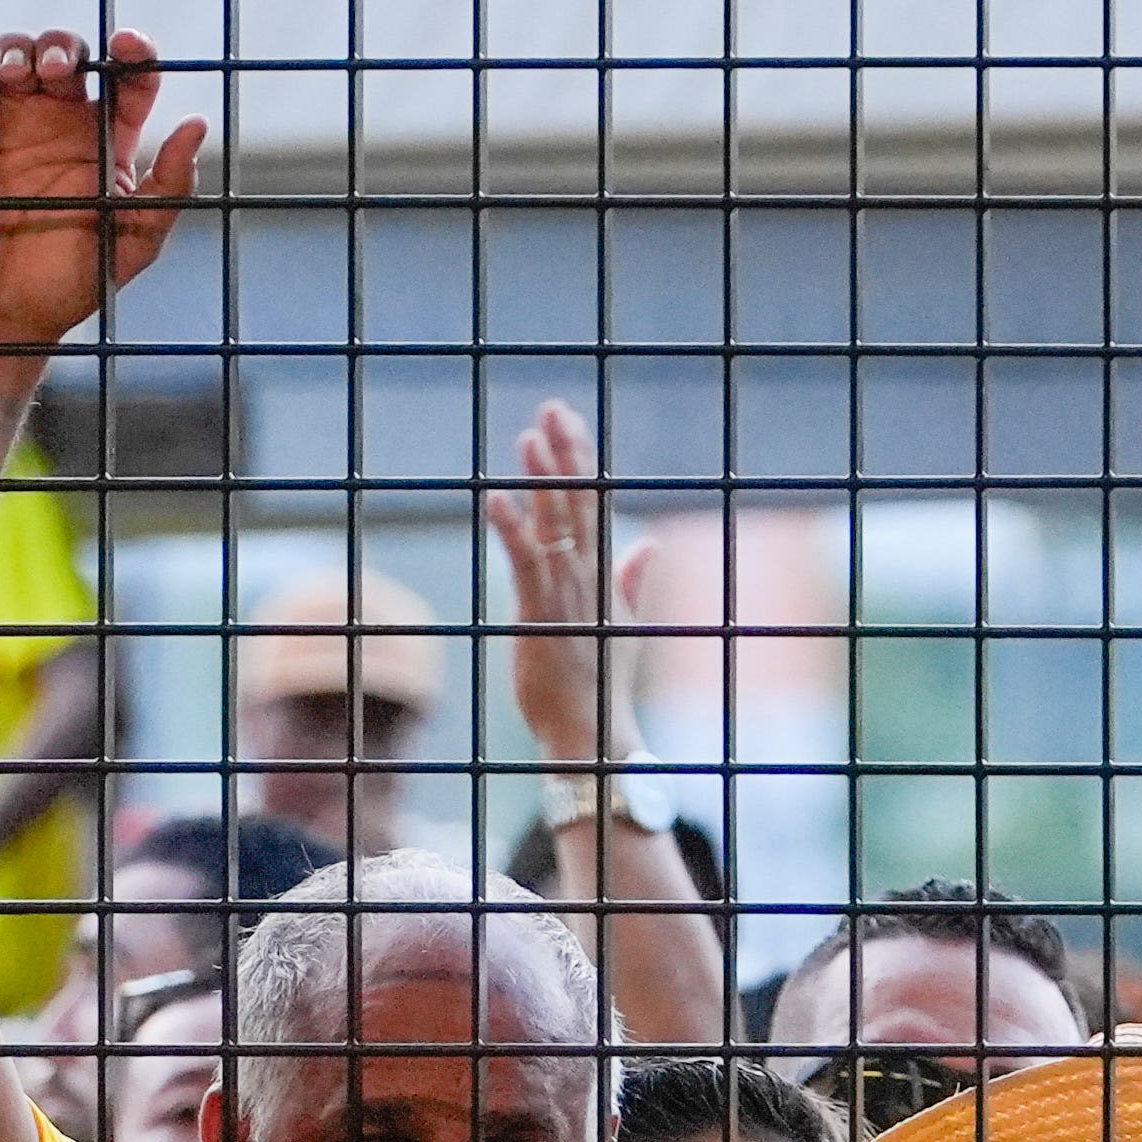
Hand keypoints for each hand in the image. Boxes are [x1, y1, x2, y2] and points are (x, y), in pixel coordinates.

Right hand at [0, 30, 206, 364]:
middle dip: (66, 46)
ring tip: (19, 74)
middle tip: (61, 71)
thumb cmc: (74, 284)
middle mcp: (62, 124)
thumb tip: (196, 124)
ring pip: (16, 57)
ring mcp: (11, 124)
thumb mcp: (134, 240)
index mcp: (108, 142)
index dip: (133, 53)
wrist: (4, 316)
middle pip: (69, 55)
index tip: (129, 46)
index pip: (128, 81)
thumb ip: (168, 186)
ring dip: (18, 48)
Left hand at [480, 395, 649, 772]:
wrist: (592, 732)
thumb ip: (632, 579)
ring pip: (554, 524)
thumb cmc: (601, 683)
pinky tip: (496, 497)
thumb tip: (645, 545)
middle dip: (565, 454)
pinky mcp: (539, 615)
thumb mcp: (624, 623)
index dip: (581, 460)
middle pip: (577, 502)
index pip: (593, 505)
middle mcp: (587, 577)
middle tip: (553, 408)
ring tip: (528, 437)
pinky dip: (512, 528)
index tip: (569, 420)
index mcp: (603, 575)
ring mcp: (565, 594)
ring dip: (541, 480)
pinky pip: (525, 563)